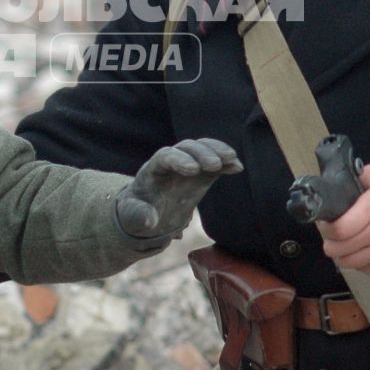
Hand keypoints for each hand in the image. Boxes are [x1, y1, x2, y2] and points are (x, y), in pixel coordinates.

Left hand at [116, 138, 241, 242]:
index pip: (165, 156)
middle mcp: (171, 162)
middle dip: (201, 153)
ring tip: (232, 159)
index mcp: (152, 170)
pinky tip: (237, 167)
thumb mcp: (132, 216)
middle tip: (215, 165)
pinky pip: (215, 162)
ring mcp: (188, 165)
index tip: (194, 170)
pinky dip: (226, 162)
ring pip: (202, 149)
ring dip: (217, 151)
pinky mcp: (201, 173)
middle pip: (186, 147)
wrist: (147, 213)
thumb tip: (150, 221)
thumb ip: (138, 216)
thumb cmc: (136, 213)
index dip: (179, 159)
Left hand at [318, 163, 369, 275]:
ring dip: (342, 254)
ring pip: (347, 262)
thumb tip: (342, 178)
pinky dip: (359, 262)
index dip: (325, 228)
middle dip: (331, 242)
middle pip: (337, 249)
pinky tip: (364, 250)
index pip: (337, 229)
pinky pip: (363, 269)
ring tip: (347, 245)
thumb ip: (362, 174)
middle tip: (335, 236)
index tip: (326, 224)